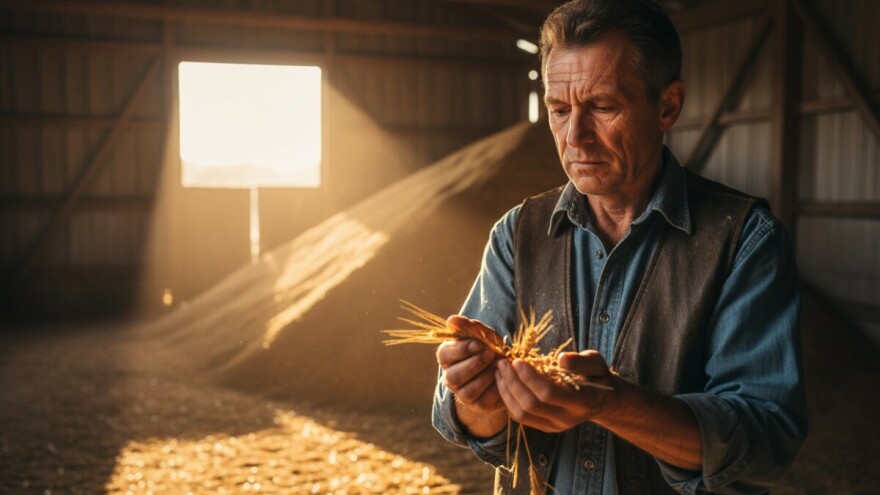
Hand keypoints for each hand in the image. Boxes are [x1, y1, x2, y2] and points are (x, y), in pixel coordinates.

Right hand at [436, 316, 503, 413]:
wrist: (502, 370)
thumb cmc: (487, 348)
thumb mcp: (481, 335)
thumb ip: (468, 327)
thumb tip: (451, 320)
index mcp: (447, 357)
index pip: (445, 355)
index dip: (461, 350)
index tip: (478, 344)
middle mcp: (450, 378)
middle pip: (454, 376)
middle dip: (474, 364)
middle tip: (490, 354)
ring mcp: (463, 395)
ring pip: (469, 390)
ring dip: (486, 376)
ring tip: (498, 364)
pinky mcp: (479, 405)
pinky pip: (486, 400)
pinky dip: (497, 387)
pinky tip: (503, 376)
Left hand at [495, 350, 614, 432]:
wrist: (600, 399)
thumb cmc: (596, 375)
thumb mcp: (594, 362)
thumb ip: (580, 361)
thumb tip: (561, 359)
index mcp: (580, 402)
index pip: (548, 394)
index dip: (529, 377)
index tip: (516, 360)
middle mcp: (566, 419)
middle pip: (531, 405)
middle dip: (512, 383)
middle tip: (503, 363)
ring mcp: (554, 426)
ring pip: (522, 414)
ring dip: (506, 392)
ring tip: (499, 371)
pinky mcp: (544, 427)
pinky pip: (520, 417)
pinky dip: (508, 400)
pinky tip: (504, 383)